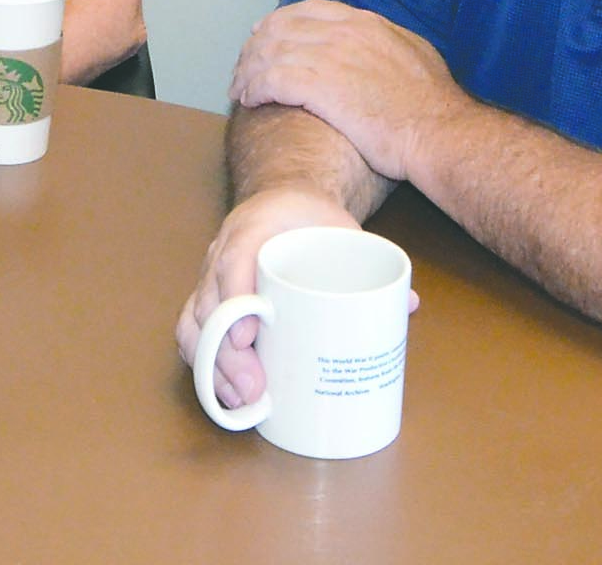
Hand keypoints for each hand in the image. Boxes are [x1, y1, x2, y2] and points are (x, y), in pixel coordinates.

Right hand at [175, 186, 360, 409]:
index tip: (249, 338)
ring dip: (212, 368)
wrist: (284, 201)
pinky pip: (193, 334)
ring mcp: (211, 279)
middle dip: (225, 354)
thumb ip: (373, 261)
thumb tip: (409, 304)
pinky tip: (224, 393)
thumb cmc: (310, 219)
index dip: (235, 300)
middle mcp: (222, 253)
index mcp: (254, 228)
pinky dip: (204, 366)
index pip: (233, 261)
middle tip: (256, 388)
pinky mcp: (210, 301)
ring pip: (194, 324)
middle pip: (209, 305)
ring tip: (242, 400)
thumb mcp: (340, 226)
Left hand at [229, 0, 457, 182]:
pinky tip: (249, 100)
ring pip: (271, 53)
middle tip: (244, 67)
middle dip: (257, 47)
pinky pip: (271, 79)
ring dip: (249, 71)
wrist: (440, 132)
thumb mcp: (417, 56)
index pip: (309, 10)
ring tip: (240, 89)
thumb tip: (381, 42)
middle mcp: (343, 33)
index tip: (265, 35)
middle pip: (282, 27)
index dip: (281, 21)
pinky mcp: (318, 86)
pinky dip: (255, 87)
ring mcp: (329, 57)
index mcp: (365, 23)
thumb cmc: (433, 107)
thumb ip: (390, 42)